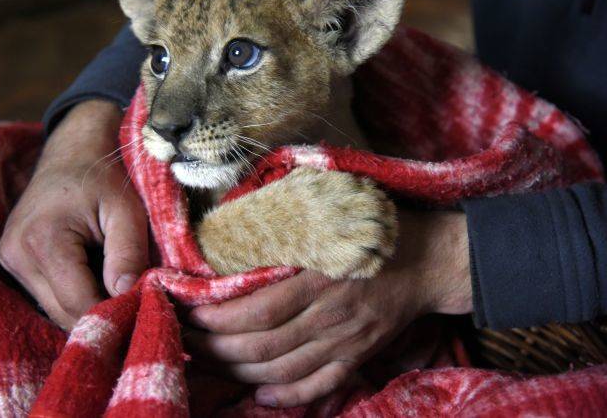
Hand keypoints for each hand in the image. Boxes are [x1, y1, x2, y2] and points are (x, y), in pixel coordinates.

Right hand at [0, 100, 147, 329]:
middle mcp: (17, 255)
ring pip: (54, 309)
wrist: (73, 150)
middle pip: (63, 313)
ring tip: (117, 291)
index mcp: (43, 240)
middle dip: (101, 316)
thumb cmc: (104, 176)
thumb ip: (128, 253)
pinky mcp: (12, 261)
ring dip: (87, 307)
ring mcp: (9, 260)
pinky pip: (47, 296)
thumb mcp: (127, 210)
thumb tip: (128, 297)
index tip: (144, 312)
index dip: (113, 314)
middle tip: (136, 309)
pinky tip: (97, 281)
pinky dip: (74, 296)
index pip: (78, 303)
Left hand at [185, 210, 471, 407]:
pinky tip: (261, 395)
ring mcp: (345, 342)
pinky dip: (288, 396)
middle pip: (262, 347)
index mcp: (320, 277)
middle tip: (186, 339)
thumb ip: (290, 224)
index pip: (259, 310)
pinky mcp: (358, 356)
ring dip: (238, 373)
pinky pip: (319, 385)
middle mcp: (330, 315)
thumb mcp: (331, 218)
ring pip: (282, 371)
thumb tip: (239, 219)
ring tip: (208, 363)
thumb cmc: (373, 231)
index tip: (190, 312)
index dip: (218, 318)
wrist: (428, 261)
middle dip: (216, 349)